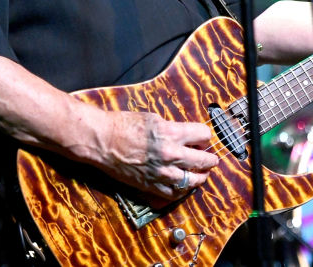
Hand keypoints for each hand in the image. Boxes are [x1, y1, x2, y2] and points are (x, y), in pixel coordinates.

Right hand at [100, 110, 219, 199]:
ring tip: (201, 173)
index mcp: (171, 133)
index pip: (204, 135)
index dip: (204, 136)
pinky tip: (183, 184)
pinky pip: (175, 193)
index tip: (203, 138)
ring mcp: (162, 173)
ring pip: (194, 180)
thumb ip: (173, 128)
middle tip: (210, 158)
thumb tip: (187, 135)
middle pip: (205, 160)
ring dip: (200, 176)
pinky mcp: (151, 185)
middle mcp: (170, 155)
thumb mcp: (154, 118)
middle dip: (210, 158)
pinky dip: (182, 189)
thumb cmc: (123, 125)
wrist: (102, 141)